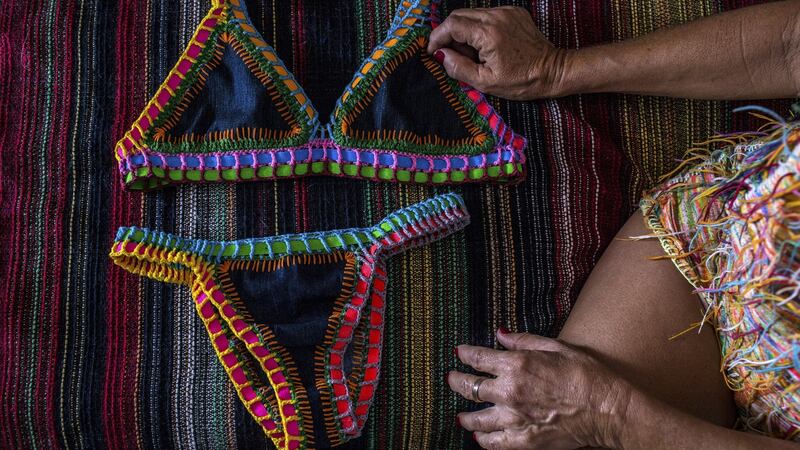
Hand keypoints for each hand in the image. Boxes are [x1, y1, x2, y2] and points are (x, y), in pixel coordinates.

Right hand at [427, 7, 568, 99]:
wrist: (553, 71)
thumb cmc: (521, 81)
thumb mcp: (485, 82)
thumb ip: (458, 68)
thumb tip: (441, 55)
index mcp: (488, 34)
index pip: (451, 25)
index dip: (437, 38)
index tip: (432, 52)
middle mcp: (496, 17)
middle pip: (458, 15)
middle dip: (448, 34)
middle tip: (450, 54)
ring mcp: (506, 12)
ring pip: (471, 14)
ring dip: (463, 31)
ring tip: (470, 53)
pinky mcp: (513, 12)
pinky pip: (487, 15)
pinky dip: (479, 28)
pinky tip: (485, 45)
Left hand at [448, 329, 631, 448]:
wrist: (606, 409)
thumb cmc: (585, 374)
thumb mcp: (555, 347)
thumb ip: (523, 340)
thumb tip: (500, 334)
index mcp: (516, 365)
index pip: (478, 358)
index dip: (465, 354)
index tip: (459, 352)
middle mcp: (509, 392)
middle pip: (470, 387)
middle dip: (457, 381)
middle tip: (452, 378)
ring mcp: (514, 419)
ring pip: (475, 419)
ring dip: (465, 415)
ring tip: (460, 414)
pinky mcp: (523, 441)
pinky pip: (492, 443)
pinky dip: (483, 439)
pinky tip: (479, 437)